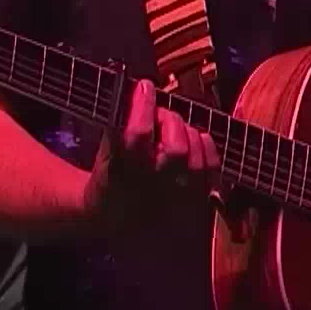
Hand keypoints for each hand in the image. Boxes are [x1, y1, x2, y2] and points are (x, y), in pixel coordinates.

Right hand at [83, 78, 220, 231]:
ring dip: (187, 132)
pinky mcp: (193, 199)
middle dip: (169, 119)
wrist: (114, 223)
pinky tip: (194, 139)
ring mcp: (175, 195)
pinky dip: (206, 146)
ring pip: (194, 157)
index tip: (144, 86)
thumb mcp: (100, 155)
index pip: (138, 134)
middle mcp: (152, 186)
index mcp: (121, 172)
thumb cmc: (111, 176)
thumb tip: (132, 93)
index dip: (144, 105)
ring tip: (174, 129)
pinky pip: (210, 168)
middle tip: (160, 114)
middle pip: (175, 146)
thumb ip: (115, 126)